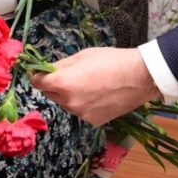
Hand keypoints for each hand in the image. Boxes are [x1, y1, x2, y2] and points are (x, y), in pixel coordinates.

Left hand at [30, 47, 159, 124]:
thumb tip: (45, 70)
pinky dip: (82, 103)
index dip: (36, 75)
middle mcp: (69, 102)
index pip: (37, 82)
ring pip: (65, 103)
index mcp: (63, 83)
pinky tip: (96, 94)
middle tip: (67, 74)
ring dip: (68, 95)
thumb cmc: (111, 60)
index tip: (40, 71)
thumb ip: (60, 65)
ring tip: (86, 83)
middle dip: (53, 85)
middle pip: (50, 94)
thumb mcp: (82, 56)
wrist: (140, 77)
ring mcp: (81, 114)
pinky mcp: (93, 121)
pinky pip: (80, 111)